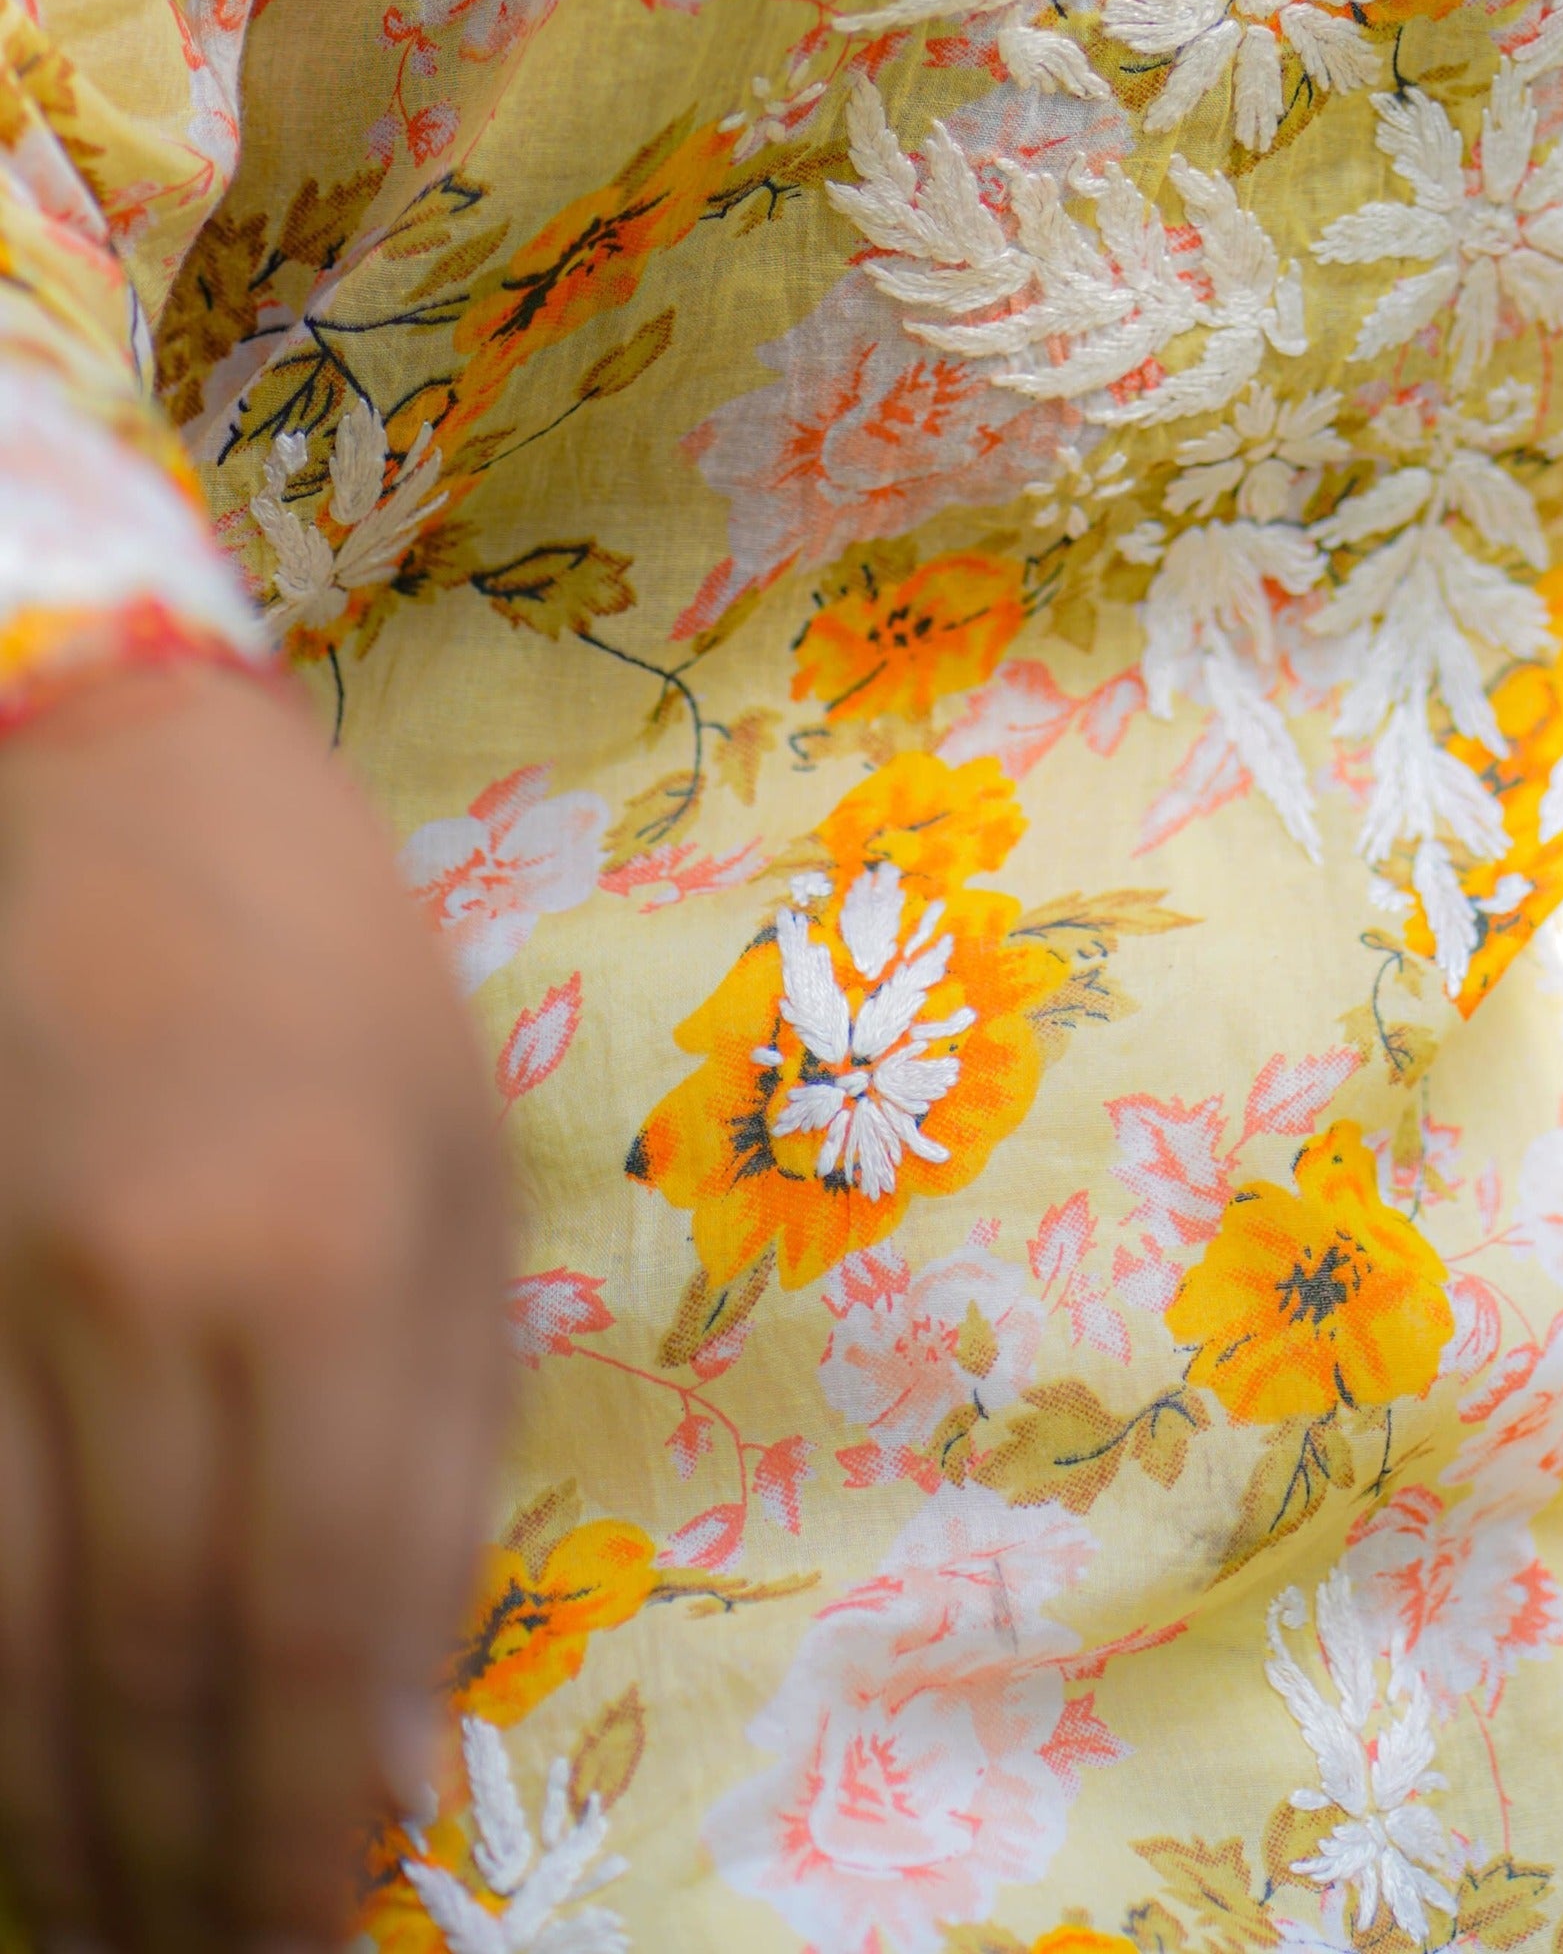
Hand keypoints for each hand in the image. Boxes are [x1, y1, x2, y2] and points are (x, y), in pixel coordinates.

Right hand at [0, 663, 512, 1953]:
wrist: (107, 777)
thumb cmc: (331, 971)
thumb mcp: (465, 1178)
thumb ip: (444, 1456)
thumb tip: (394, 1749)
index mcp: (338, 1263)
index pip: (317, 1623)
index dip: (302, 1823)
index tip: (317, 1939)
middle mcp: (151, 1298)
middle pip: (150, 1665)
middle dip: (179, 1868)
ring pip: (3, 1646)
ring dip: (52, 1826)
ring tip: (101, 1934)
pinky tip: (7, 1791)